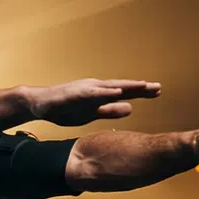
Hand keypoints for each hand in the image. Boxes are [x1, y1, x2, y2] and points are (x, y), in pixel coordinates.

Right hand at [22, 79, 160, 126]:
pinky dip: (105, 92)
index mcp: (100, 94)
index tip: (158, 92)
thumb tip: (130, 108)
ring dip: (126, 86)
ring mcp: (85, 89)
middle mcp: (96, 88)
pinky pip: (93, 93)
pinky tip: (117, 92)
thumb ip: (110, 110)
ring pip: (110, 87)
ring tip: (143, 86)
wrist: (39, 104)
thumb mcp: (92, 113)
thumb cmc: (65, 108)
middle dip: (139, 87)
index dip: (141, 92)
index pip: (124, 93)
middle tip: (158, 87)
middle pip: (121, 87)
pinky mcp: (75, 93)